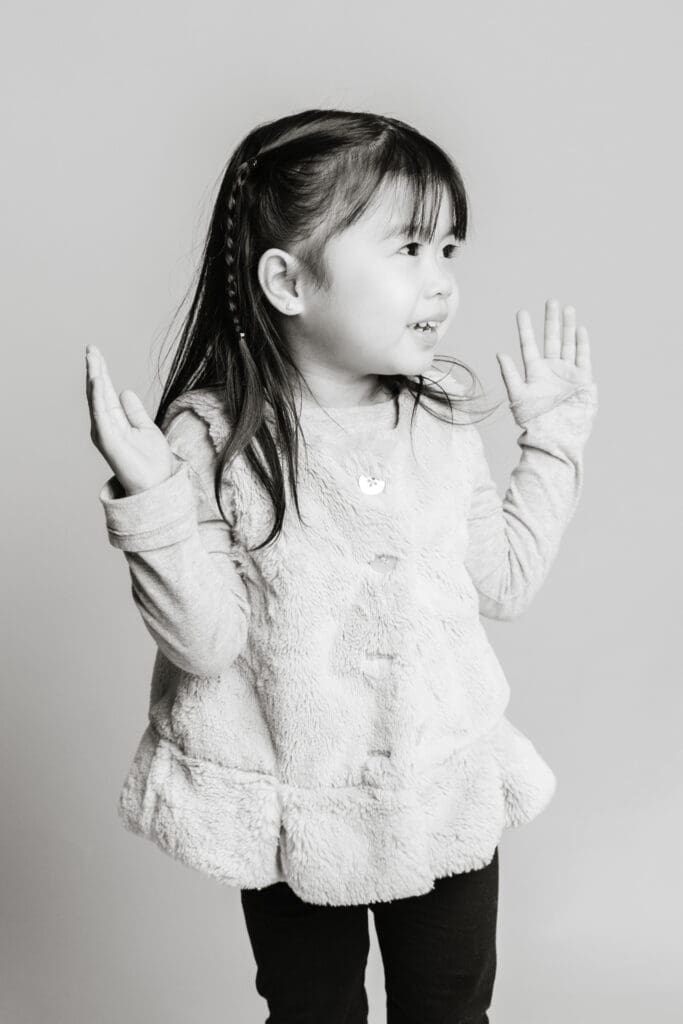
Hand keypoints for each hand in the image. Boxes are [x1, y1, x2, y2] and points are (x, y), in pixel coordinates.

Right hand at [85, 345, 175, 494]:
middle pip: (98, 392)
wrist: (156, 484)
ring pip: (96, 399)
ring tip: (92, 358)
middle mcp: (106, 425)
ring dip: (94, 377)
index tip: (95, 352)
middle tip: (90, 348)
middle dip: (95, 369)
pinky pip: (101, 414)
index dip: (101, 371)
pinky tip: (98, 380)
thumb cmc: (151, 461)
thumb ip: (134, 411)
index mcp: (115, 420)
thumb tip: (125, 391)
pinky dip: (98, 396)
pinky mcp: (107, 439)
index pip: (106, 391)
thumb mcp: (146, 427)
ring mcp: (105, 432)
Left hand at [496, 299, 594, 421]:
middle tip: (551, 301)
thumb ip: (509, 375)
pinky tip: (580, 329)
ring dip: (567, 327)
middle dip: (551, 321)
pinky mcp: (582, 380)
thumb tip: (499, 353)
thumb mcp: (519, 396)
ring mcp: (567, 374)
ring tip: (567, 308)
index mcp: (534, 373)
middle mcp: (551, 370)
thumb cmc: (535, 420)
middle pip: (551, 340)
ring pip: (568, 344)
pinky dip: (582, 343)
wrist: (557, 436)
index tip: (522, 312)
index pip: (529, 346)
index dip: (526, 329)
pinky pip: (583, 357)